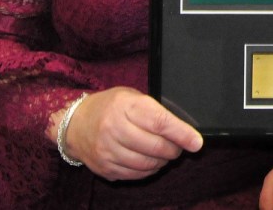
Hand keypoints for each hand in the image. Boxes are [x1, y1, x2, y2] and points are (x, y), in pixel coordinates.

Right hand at [50, 86, 202, 180]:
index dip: (182, 133)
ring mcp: (108, 152)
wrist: (75, 123)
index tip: (197, 142)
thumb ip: (153, 110)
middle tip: (180, 146)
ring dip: (163, 161)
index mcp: (126, 106)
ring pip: (147, 164)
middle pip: (156, 146)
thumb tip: (182, 128)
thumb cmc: (110, 106)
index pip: (160, 122)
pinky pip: (136, 174)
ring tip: (166, 153)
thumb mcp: (131, 97)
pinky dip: (149, 170)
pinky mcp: (105, 169)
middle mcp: (115, 129)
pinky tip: (152, 161)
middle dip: (174, 149)